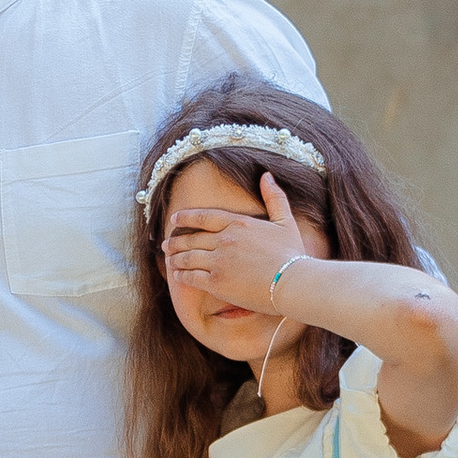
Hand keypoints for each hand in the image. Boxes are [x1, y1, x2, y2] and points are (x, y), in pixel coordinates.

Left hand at [160, 169, 314, 315]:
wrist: (293, 282)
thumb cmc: (292, 254)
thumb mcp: (285, 221)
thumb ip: (274, 197)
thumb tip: (267, 175)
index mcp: (238, 223)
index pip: (204, 217)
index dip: (186, 217)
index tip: (174, 219)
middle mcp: (224, 240)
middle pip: (192, 239)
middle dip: (176, 242)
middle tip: (165, 244)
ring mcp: (218, 261)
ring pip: (188, 258)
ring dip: (175, 258)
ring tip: (169, 259)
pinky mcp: (216, 282)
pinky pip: (191, 277)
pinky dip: (181, 276)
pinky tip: (177, 276)